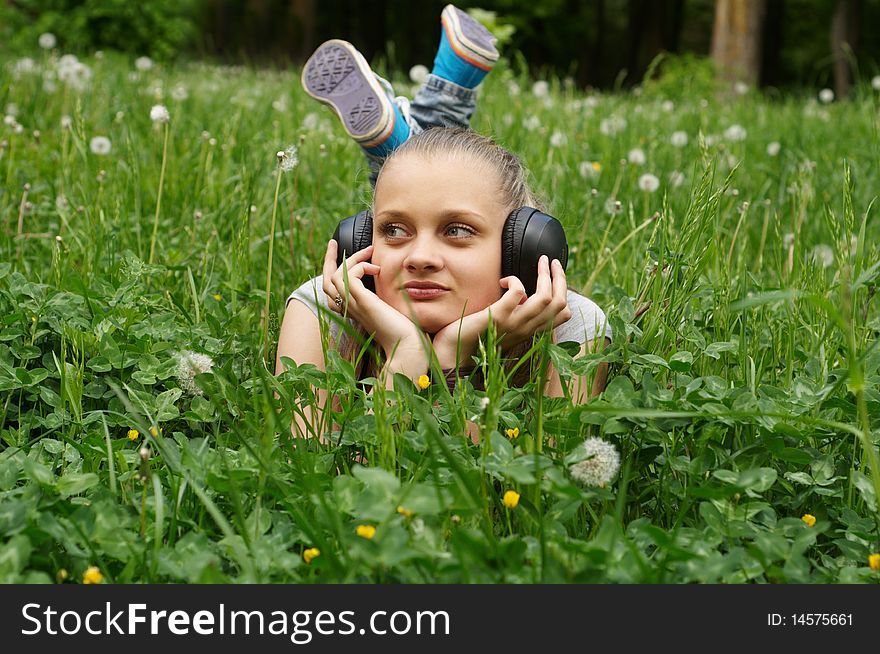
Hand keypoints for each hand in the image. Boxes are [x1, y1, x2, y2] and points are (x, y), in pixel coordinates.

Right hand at [322, 239, 425, 354]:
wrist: (408, 347)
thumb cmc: (406, 333)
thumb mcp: (390, 310)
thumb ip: (384, 298)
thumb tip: (392, 280)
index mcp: (353, 311)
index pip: (332, 290)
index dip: (330, 270)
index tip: (338, 252)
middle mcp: (349, 309)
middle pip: (326, 282)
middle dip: (329, 259)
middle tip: (335, 242)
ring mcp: (354, 306)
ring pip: (335, 277)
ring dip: (351, 259)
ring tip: (369, 252)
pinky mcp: (362, 302)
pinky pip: (348, 277)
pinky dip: (359, 266)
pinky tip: (376, 268)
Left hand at [432, 255, 571, 365]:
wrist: (454, 354)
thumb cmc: (476, 336)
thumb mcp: (505, 326)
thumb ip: (518, 314)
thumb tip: (524, 296)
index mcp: (530, 331)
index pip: (563, 313)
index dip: (564, 291)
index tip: (556, 274)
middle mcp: (527, 329)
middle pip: (560, 303)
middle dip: (559, 277)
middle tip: (550, 261)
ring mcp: (514, 324)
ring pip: (545, 297)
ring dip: (544, 274)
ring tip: (539, 261)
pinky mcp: (498, 316)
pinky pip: (518, 292)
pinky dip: (514, 280)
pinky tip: (503, 281)